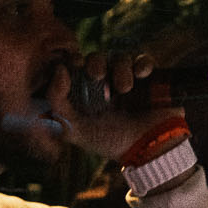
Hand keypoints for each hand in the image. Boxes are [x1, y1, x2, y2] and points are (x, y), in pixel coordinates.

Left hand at [46, 52, 177, 161]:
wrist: (147, 150)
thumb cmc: (110, 141)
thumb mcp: (75, 129)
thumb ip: (57, 102)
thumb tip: (59, 69)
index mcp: (86, 94)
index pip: (76, 67)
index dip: (74, 60)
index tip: (75, 64)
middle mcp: (106, 85)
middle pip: (97, 58)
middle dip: (96, 62)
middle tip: (98, 74)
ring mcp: (130, 80)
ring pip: (121, 58)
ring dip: (120, 68)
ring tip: (125, 88)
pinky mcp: (151, 80)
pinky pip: (144, 61)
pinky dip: (142, 64)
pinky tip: (141, 75)